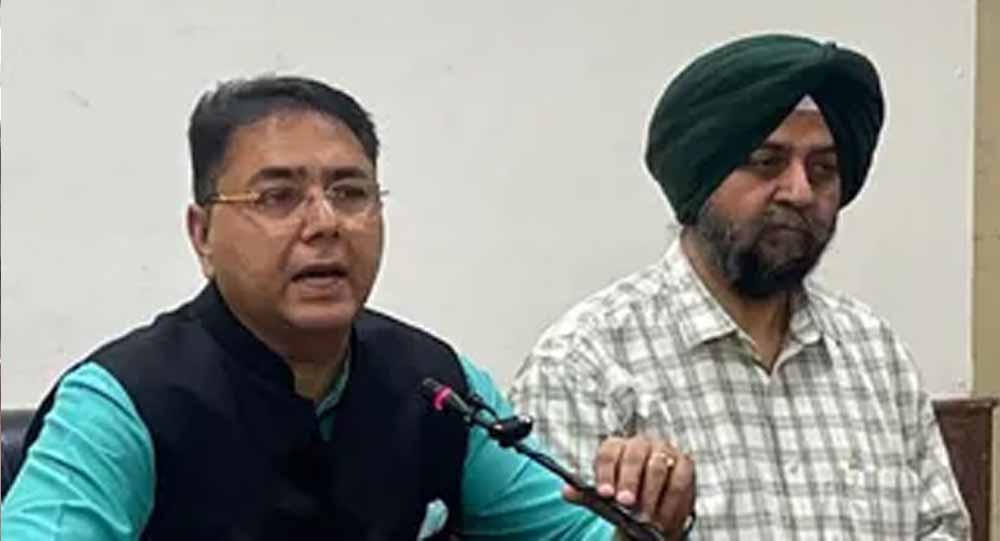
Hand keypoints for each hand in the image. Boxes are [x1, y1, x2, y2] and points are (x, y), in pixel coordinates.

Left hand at [563, 437, 694, 538]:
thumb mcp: (605, 497)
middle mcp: (641, 443)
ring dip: (650, 495)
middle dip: (628, 481)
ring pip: (657, 468)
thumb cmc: (625, 497)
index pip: (608, 452)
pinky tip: (663, 519)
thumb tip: (566, 492)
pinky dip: (671, 503)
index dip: (605, 472)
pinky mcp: (685, 465)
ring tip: (644, 518)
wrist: (652, 507)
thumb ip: (587, 495)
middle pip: (633, 456)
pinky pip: (679, 482)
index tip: (604, 494)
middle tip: (625, 504)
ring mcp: (664, 451)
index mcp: (617, 446)